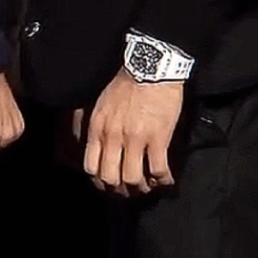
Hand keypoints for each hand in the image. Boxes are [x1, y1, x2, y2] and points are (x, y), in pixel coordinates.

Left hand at [85, 69, 183, 195]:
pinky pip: (158, 170)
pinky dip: (163, 180)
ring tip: (149, 186)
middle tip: (129, 191)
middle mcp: (113, 136)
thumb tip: (101, 149)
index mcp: (97, 127)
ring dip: (141, 188)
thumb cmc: (127, 83)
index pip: (91, 167)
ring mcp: (135, 138)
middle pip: (110, 178)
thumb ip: (99, 126)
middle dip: (120, 190)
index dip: (100, 181)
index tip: (110, 184)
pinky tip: (167, 180)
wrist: (150, 66)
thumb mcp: (102, 104)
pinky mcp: (158, 137)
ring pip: (133, 179)